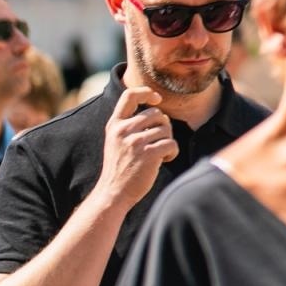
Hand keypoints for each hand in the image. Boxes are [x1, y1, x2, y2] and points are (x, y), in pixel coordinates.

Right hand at [98, 86, 177, 207]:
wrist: (113, 193)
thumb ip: (129, 125)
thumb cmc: (119, 168)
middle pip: (157, 113)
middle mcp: (123, 131)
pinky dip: (172, 152)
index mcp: (114, 125)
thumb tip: (157, 109)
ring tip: (157, 154)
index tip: (156, 99)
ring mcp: (135, 142)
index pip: (129, 96)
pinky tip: (163, 160)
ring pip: (166, 129)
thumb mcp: (115, 141)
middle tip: (157, 142)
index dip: (146, 93)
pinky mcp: (149, 154)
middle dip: (163, 126)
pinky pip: (171, 144)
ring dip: (167, 141)